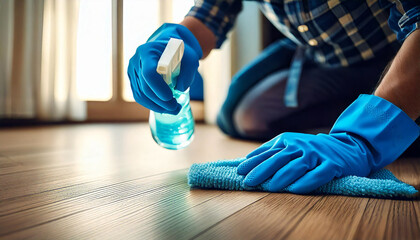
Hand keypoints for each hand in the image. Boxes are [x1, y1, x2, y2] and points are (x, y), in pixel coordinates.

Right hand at [127, 23, 201, 113]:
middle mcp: (136, 61)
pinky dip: (152, 104)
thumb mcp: (190, 58)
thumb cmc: (180, 53)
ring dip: (157, 106)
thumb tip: (179, 89)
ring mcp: (132, 71)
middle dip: (161, 102)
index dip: (158, 88)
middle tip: (176, 107)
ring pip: (141, 95)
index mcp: (148, 51)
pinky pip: (140, 96)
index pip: (148, 73)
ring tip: (173, 109)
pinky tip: (164, 107)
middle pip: (145, 88)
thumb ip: (187, 72)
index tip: (170, 97)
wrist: (168, 49)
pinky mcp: (133, 80)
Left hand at [238, 95, 418, 193]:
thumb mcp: (291, 145)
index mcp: (289, 140)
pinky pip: (318, 174)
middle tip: (248, 182)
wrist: (349, 146)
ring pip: (296, 166)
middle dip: (262, 171)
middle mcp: (302, 145)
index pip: (268, 152)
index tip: (240, 172)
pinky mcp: (333, 164)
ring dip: (282, 177)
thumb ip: (272, 151)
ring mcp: (317, 154)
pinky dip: (306, 182)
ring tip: (270, 187)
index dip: (253, 162)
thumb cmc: (313, 150)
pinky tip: (295, 189)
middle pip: (279, 159)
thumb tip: (247, 161)